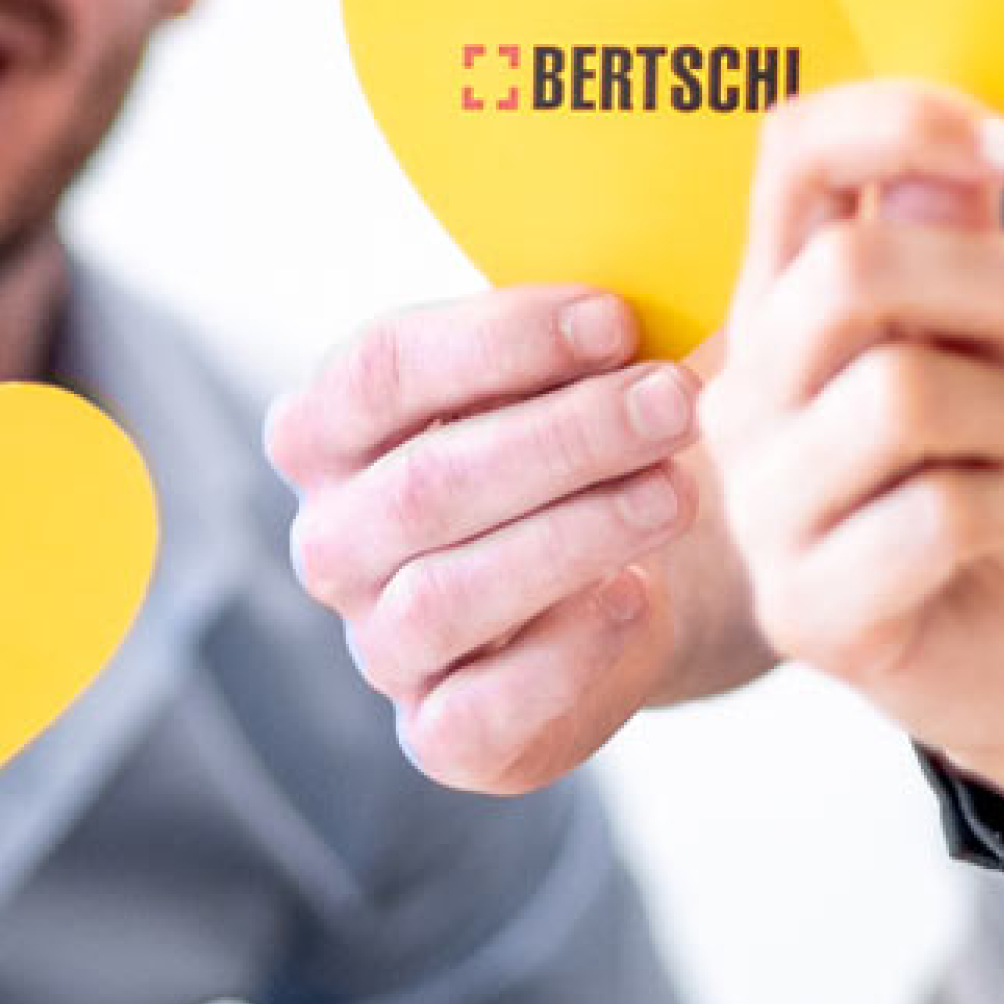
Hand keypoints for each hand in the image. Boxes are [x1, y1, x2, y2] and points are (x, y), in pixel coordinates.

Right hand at [265, 288, 762, 792]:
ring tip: (676, 491)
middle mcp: (331, 540)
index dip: (501, 341)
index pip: (381, 371)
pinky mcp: (439, 735)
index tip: (617, 319)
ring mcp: (378, 644)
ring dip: (576, 533)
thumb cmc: (580, 452)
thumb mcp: (567, 373)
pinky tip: (636, 599)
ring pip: (447, 593)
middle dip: (564, 437)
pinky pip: (477, 712)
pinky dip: (564, 654)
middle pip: (425, 483)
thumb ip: (579, 329)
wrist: (625, 587)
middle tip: (673, 403)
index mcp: (327, 429)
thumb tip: (663, 268)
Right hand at [704, 83, 1003, 833]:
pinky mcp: (802, 607)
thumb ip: (971, 249)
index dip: (903, 123)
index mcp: (786, 299)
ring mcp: (759, 502)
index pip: (794, 156)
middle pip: (849, 272)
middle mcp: (748, 390)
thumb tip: (946, 169)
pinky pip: (935, 513)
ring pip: (900, 393)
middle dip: (999, 291)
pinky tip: (993, 533)